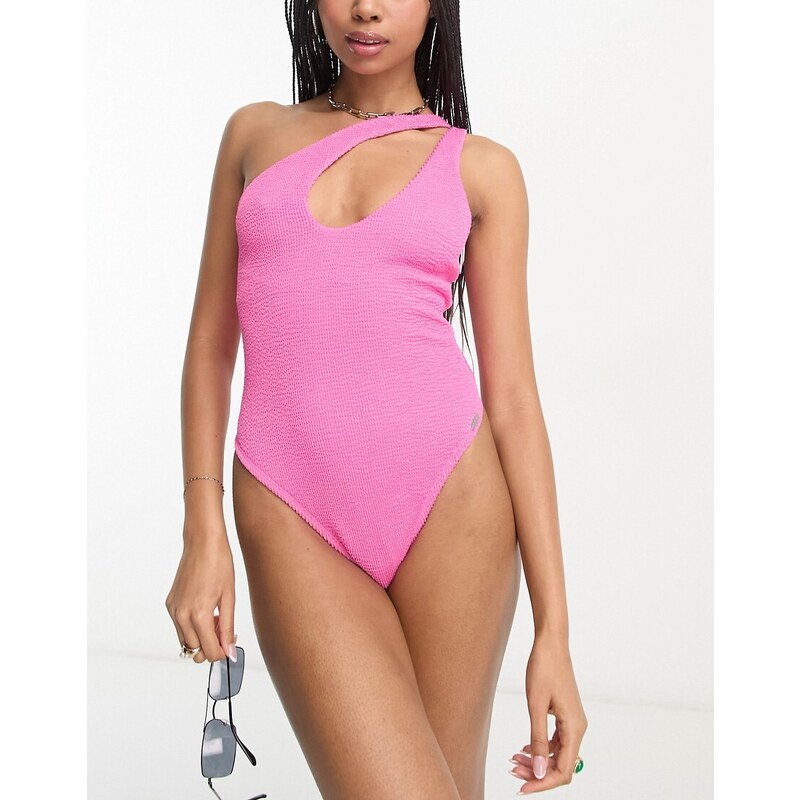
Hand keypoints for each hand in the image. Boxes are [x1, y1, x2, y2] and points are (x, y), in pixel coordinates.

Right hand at [165, 523, 236, 663]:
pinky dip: (192, 626)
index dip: (222, 652)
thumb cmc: (219, 565)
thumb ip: (228, 628)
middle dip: (211, 644)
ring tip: (215, 617)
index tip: (230, 644)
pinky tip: (205, 610)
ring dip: (201, 636)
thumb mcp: (229, 598)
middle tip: (224, 627)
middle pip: (195, 650)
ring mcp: (173, 610)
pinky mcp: (170, 603)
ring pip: (186, 640)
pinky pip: (180, 626)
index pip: (209, 651)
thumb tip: (229, 651)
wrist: (203, 543)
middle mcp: (181, 615)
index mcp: (199, 615)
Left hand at [509, 635, 587, 792]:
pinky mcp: (565, 715)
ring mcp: (573, 722)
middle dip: (537, 772)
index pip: (563, 771)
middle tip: (512, 771)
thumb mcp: (536, 705)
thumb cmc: (543, 668)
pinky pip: (556, 741)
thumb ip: (538, 740)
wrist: (551, 643)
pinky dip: (541, 748)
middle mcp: (578, 728)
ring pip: (557, 754)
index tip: (521, 788)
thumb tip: (539, 771)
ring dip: (537, 761)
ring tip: (514, 761)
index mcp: (575, 728)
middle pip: (561, 765)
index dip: (543, 783)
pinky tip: (525, 748)